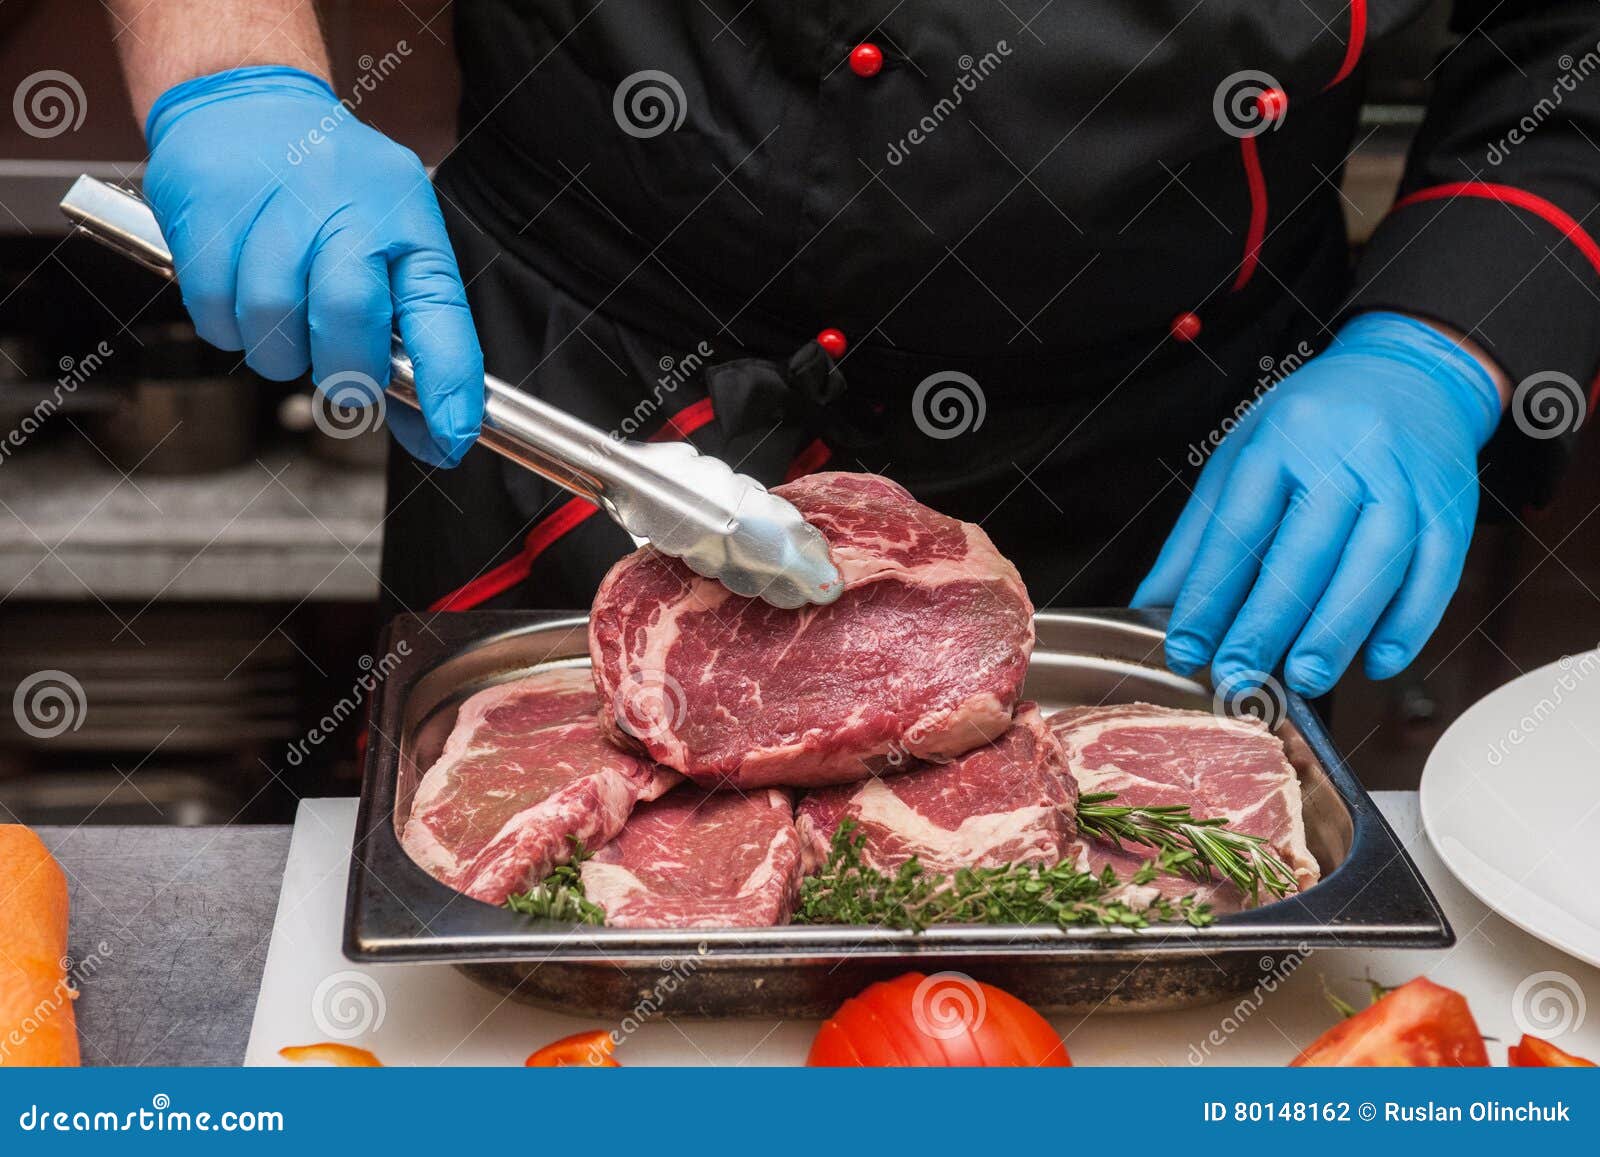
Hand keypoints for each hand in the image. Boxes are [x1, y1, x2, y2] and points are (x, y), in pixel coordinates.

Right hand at [142, 66, 482, 465]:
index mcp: (406, 221)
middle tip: (338, 370)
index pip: (439, 309)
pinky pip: (213, 311)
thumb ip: (414, 337)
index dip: (448, 382)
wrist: (246, 101)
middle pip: (346, 318)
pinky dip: (227, 325)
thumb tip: (434, 433)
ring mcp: (273, 205)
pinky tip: (239, 292)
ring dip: (278, 350)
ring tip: (285, 319)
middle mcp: (346, 207)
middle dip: (343, 370)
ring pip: (271, 324)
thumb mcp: (394, 241)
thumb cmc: (334, 189)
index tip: (452, 435)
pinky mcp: (207, 211)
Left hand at [1132, 311, 1504, 696]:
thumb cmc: (1312, 426)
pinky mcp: (1451, 506)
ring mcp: (1404, 479)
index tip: (1185, 649)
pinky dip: (1409, 623)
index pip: (1237, 528)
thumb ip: (1200, 536)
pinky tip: (1379, 661)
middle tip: (1239, 678)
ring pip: (1376, 562)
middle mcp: (1344, 455)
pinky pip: (1436, 572)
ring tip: (1304, 679)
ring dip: (1338, 630)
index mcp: (1277, 441)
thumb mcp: (1242, 456)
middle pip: (1305, 549)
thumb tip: (1151, 608)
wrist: (1411, 372)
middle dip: (1268, 623)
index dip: (1209, 595)